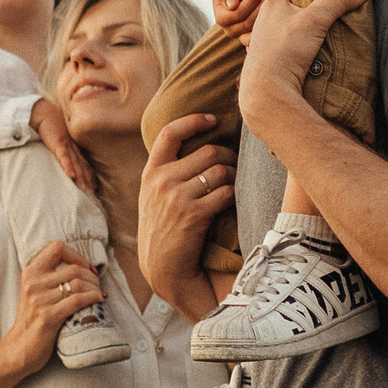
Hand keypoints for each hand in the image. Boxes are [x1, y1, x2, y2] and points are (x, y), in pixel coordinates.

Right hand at [6, 241, 102, 370]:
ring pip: (79, 283)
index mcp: (30, 273)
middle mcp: (33, 283)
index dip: (76, 255)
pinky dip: (94, 298)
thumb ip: (51, 277)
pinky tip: (99, 300)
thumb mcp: (35, 292)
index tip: (85, 268)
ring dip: (95, 288)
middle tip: (97, 286)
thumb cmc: (33, 320)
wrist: (20, 349)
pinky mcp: (49, 316)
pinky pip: (78, 300)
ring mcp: (40, 300)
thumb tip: (84, 267)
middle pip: (73, 268)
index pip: (57, 247)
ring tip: (98, 294)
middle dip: (92, 276)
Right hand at [30, 98, 97, 191]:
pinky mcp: (58, 143)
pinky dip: (68, 166)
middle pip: (82, 164)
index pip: (83, 161)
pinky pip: (64, 157)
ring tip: (84, 187)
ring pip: (75, 163)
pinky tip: (71, 175)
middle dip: (88, 177)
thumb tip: (59, 152)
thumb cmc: (48, 123)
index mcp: (72, 145)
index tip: (93, 184)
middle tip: (92, 190)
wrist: (43, 112)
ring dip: (80, 176)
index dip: (89, 172)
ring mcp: (66, 145)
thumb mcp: (57, 136)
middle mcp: (72, 146)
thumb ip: (60, 145)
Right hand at [135, 115, 237, 321]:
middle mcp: (161, 181)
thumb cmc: (164, 230)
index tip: (213, 119)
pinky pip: (226, 192)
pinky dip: (235, 194)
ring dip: (235, 176)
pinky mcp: (193, 215)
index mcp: (151, 173)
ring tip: (236, 184)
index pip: (170, 133)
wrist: (162, 269)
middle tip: (235, 165)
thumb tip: (201, 147)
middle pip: (207, 151)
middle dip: (228, 156)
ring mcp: (176, 198)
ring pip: (220, 171)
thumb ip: (168, 172)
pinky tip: (234, 200)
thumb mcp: (154, 197)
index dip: (194, 120)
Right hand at [212, 0, 273, 44]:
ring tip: (277, 1)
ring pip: (257, 31)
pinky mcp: (254, 37)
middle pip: (248, 24)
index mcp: (221, 18)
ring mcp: (242, 36)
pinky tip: (280, 15)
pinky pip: (263, 39)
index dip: (250, 2)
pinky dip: (271, 28)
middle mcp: (230, 30)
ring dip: (268, 16)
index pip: (237, 14)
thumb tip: (232, 6)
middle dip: (261, 7)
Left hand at [236, 0, 371, 126]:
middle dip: (313, 2)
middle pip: (294, 3)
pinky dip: (304, 41)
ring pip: (293, 24)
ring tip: (330, 23)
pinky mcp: (274, 57)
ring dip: (309, 24)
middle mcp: (267, 18)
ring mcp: (268, 38)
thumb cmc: (284, 50)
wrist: (266, 90)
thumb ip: (338, 0)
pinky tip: (317, 45)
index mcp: (272, 2)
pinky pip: (292, 43)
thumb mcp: (315, 19)